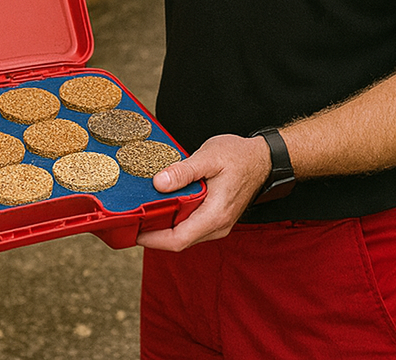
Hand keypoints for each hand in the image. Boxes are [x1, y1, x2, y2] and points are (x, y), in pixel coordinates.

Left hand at [135, 133, 270, 251]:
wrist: (262, 159)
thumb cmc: (239, 156)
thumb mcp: (210, 156)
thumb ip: (184, 171)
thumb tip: (158, 184)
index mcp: (215, 214)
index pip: (178, 239)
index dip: (153, 239)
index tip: (134, 230)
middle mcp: (217, 226)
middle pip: (178, 240)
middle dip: (154, 233)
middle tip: (133, 218)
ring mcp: (218, 225)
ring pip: (184, 235)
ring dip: (164, 227)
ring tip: (145, 211)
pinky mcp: (216, 220)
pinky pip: (192, 227)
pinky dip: (176, 221)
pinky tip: (165, 206)